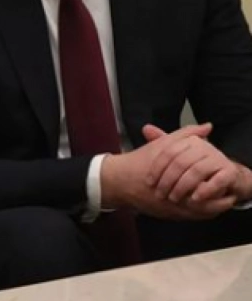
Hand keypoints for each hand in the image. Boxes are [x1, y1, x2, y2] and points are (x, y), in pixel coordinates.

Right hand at [101, 124, 233, 219]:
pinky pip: (188, 217)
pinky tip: (198, 204)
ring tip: (214, 198)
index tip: (223, 179)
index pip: (206, 188)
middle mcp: (175, 197)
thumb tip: (207, 127)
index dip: (218, 185)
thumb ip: (185, 134)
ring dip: (208, 207)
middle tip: (225, 192)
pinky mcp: (166, 215)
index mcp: (177, 179)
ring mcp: (171, 209)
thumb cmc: (141, 160)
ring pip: (198, 213)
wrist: (118, 180)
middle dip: (216, 199)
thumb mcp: (163, 144)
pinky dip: (196, 212)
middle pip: (205, 205)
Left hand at [144, 123, 239, 202]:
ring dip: (182, 187)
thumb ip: (163, 142)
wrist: (226, 174)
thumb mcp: (180, 154)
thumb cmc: (197, 164)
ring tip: (174, 198)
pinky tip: (194, 199)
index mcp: (189, 141)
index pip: (168, 152)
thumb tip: (146, 128)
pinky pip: (217, 180)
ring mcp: (218, 158)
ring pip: (196, 171)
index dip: (157, 168)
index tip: (149, 182)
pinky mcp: (229, 171)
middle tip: (160, 194)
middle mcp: (204, 146)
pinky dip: (204, 190)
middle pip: (180, 162)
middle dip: (168, 180)